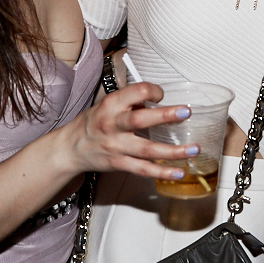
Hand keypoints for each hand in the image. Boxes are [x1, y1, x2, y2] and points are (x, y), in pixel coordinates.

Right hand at [59, 82, 195, 180]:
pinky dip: (161, 172)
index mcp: (111, 105)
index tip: (162, 94)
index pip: (135, 92)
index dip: (152, 90)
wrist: (70, 148)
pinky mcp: (118, 164)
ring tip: (193, 149)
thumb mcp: (108, 105)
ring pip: (146, 150)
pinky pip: (142, 169)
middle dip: (164, 116)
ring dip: (172, 151)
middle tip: (185, 112)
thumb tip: (159, 99)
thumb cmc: (93, 123)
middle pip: (140, 120)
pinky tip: (179, 172)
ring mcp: (116, 146)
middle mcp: (113, 124)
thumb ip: (131, 102)